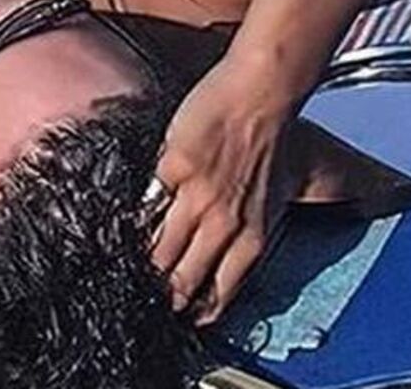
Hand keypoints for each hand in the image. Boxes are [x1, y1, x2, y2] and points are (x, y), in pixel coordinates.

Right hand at [151, 49, 301, 324]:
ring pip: (161, 248)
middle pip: (186, 277)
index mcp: (255, 233)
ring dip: (145, 265)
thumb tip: (239, 242)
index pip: (223, 288)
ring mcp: (197, 198)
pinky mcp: (173, 170)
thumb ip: (258, 221)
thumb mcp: (288, 192)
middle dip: (166, 296)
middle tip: (151, 303)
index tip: (187, 316)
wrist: (261, 95)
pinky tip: (123, 229)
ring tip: (129, 274)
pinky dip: (135, 219)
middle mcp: (225, 223)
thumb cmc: (279, 136)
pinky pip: (147, 204)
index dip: (201, 308)